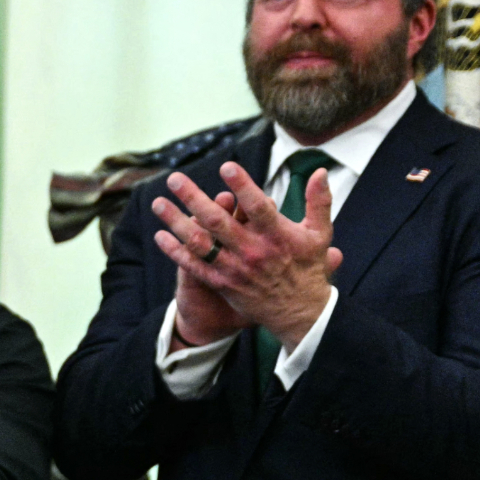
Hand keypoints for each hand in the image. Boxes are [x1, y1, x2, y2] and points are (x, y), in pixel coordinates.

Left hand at [151, 164, 344, 349]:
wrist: (299, 312)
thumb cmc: (308, 268)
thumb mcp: (320, 234)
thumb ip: (318, 201)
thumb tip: (321, 170)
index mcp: (277, 235)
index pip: (257, 207)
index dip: (242, 186)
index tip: (225, 166)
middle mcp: (252, 250)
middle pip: (218, 221)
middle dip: (193, 197)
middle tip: (174, 179)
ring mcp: (234, 268)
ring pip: (200, 242)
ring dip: (176, 222)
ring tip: (158, 203)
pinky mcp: (222, 283)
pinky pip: (194, 267)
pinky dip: (176, 252)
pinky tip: (159, 237)